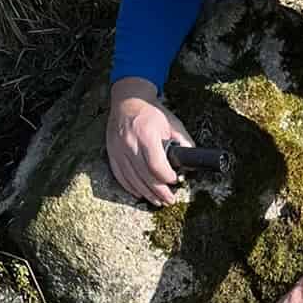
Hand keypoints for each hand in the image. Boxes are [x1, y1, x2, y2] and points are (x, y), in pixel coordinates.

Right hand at [107, 81, 191, 204]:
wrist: (127, 101)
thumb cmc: (152, 112)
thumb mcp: (172, 123)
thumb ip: (183, 141)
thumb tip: (191, 160)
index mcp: (146, 134)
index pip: (156, 165)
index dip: (167, 177)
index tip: (175, 180)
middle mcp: (130, 143)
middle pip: (145, 176)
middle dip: (160, 192)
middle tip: (170, 200)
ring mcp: (118, 150)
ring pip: (132, 179)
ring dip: (147, 194)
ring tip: (158, 201)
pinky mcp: (112, 154)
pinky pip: (120, 176)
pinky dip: (131, 187)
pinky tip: (141, 193)